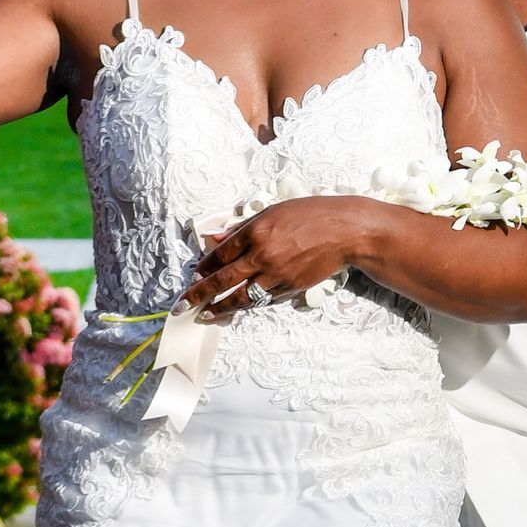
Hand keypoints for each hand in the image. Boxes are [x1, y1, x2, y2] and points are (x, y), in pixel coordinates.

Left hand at [183, 196, 386, 317]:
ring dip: (220, 308)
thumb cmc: (310, 214)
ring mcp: (276, 275)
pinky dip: (249, 304)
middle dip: (199, 294)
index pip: (220, 254)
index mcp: (255, 231)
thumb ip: (242, 227)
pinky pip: (264, 300)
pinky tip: (237, 308)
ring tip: (205, 315)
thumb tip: (216, 237)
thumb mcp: (273, 211)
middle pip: (223, 279)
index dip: (204, 266)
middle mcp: (262, 255)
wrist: (345, 231)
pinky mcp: (290, 288)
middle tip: (182, 305)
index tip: (194, 275)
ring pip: (242, 297)